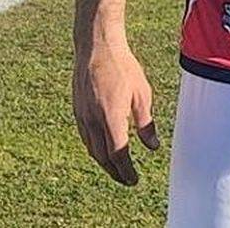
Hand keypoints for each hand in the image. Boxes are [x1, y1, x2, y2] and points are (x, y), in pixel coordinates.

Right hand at [72, 33, 158, 184]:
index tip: (134, 180)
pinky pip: (85, 137)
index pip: (118, 153)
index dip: (126, 170)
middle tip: (127, 180)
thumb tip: (152, 147)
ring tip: (117, 169)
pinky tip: (104, 149)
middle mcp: (93, 120)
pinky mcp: (77, 110)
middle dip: (115, 172)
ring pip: (92, 148)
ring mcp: (81, 116)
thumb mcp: (142, 94)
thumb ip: (146, 123)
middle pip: (102, 156)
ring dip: (104, 162)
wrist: (96, 48)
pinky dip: (95, 148)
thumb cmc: (123, 68)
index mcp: (111, 117)